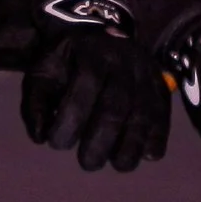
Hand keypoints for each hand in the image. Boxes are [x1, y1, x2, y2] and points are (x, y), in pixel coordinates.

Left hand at [21, 24, 170, 172]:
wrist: (100, 37)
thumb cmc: (68, 64)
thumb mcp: (45, 72)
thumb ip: (36, 102)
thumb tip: (40, 136)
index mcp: (90, 54)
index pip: (84, 88)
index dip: (70, 121)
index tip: (57, 143)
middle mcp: (123, 62)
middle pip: (115, 106)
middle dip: (100, 142)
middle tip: (88, 162)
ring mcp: (146, 75)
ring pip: (144, 114)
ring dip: (131, 147)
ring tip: (118, 164)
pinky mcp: (161, 89)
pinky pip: (164, 117)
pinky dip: (156, 140)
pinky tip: (143, 154)